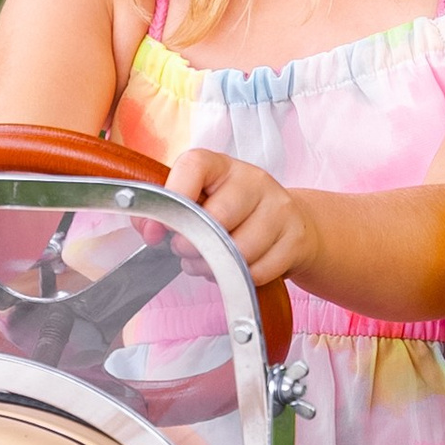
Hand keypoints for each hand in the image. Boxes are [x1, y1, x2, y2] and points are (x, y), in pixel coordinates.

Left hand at [165, 145, 312, 286]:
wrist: (291, 223)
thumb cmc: (234, 213)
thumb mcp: (200, 202)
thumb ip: (166, 212)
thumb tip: (148, 227)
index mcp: (222, 166)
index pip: (194, 166)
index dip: (173, 196)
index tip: (160, 226)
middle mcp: (253, 180)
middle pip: (217, 218)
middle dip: (192, 245)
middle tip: (185, 251)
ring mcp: (279, 208)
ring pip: (239, 251)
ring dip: (214, 267)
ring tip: (209, 263)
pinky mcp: (295, 238)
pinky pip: (258, 271)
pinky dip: (239, 278)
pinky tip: (234, 269)